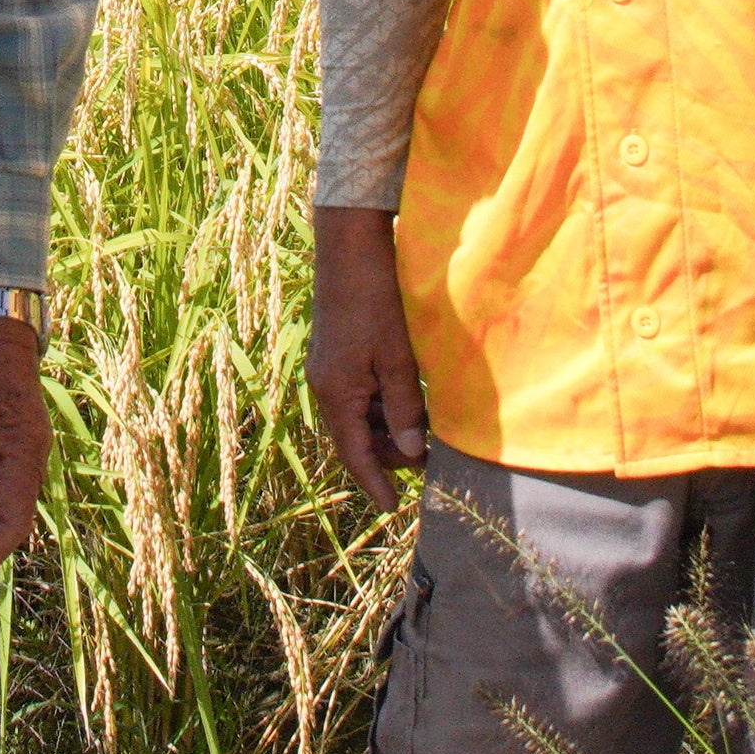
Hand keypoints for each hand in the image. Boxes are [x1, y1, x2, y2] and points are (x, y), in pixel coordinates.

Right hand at [308, 206, 429, 513]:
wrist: (350, 245)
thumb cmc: (375, 298)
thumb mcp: (397, 357)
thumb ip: (405, 407)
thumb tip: (413, 452)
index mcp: (335, 393)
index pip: (354, 455)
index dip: (375, 483)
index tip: (393, 508)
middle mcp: (325, 385)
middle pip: (355, 438)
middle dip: (388, 454)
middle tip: (429, 458)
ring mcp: (330, 369)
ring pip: (359, 416)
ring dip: (388, 429)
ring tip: (425, 429)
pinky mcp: (338, 353)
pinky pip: (359, 394)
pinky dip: (383, 405)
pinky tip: (410, 399)